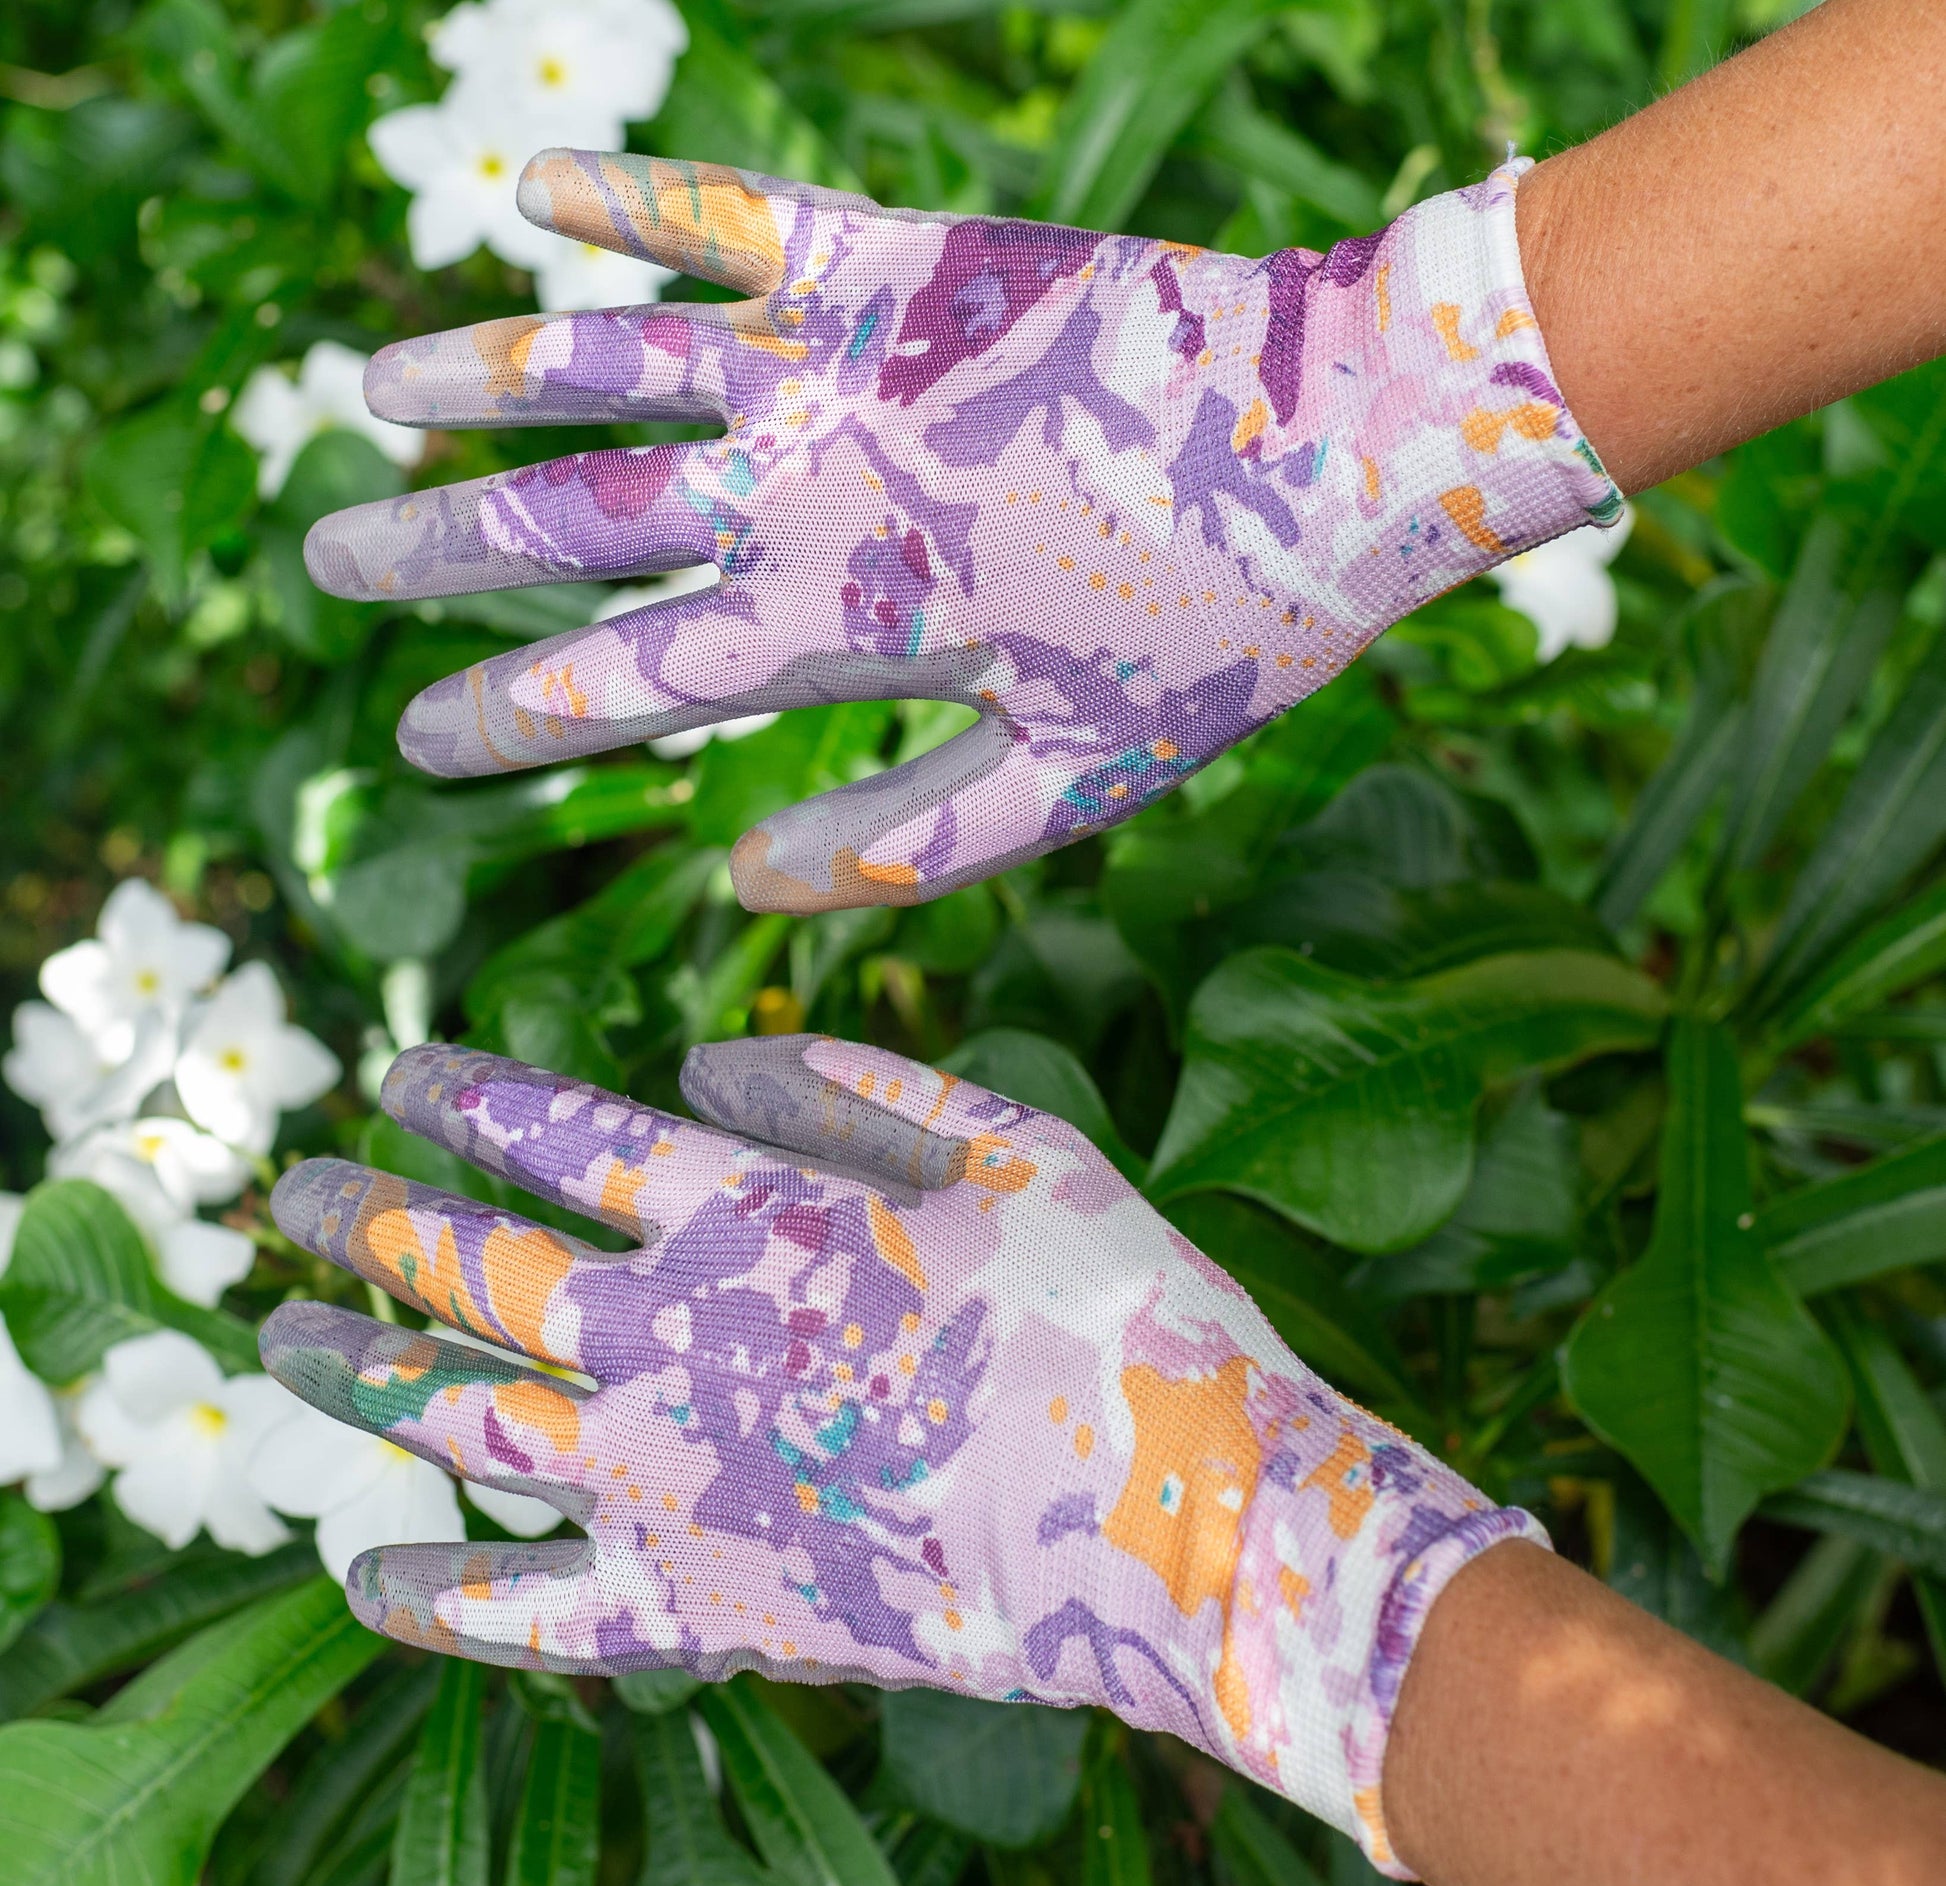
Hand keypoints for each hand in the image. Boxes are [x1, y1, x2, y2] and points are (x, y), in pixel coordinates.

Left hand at [263, 1034, 1542, 1872]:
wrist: (1183, 1528)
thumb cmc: (1118, 1308)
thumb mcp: (1013, 1142)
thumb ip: (851, 1083)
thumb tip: (705, 1068)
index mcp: (754, 1217)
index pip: (559, 1133)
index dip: (469, 1091)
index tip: (402, 1067)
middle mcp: (677, 1346)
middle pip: (474, 1269)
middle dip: (369, 1221)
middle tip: (296, 1192)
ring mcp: (675, 1487)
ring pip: (465, 1418)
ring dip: (363, 1375)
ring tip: (283, 1344)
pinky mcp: (707, 1608)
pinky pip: (534, 1614)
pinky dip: (441, 1598)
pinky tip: (362, 1576)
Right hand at [307, 150, 1617, 911]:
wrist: (1349, 440)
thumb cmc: (1225, 632)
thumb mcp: (1074, 782)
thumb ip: (900, 845)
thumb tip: (742, 889)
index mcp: (847, 624)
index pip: (629, 681)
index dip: (511, 715)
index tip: (419, 739)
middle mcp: (813, 484)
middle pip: (576, 519)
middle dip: (441, 552)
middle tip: (335, 566)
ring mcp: (848, 356)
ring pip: (615, 360)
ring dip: (483, 378)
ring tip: (374, 391)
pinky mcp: (903, 257)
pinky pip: (733, 213)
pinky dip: (628, 200)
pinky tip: (531, 194)